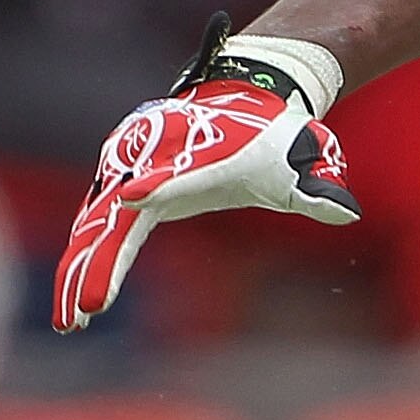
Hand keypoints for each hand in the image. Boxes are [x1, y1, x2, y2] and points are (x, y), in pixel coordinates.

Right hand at [53, 16, 356, 331]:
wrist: (239, 95)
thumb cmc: (272, 135)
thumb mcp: (301, 158)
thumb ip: (316, 190)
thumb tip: (346, 212)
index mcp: (195, 153)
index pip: (175, 177)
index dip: (157, 188)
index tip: (132, 199)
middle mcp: (151, 160)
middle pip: (118, 217)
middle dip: (102, 265)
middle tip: (92, 310)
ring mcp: (129, 171)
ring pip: (98, 229)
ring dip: (82, 274)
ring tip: (73, 323)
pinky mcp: (121, 186)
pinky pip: (99, 231)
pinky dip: (85, 264)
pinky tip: (75, 309)